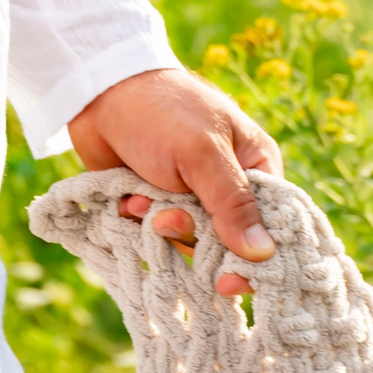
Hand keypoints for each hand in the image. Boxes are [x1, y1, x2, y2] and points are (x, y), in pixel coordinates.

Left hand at [68, 67, 282, 299]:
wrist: (100, 91)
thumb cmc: (162, 110)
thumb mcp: (202, 153)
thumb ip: (232, 204)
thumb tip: (264, 254)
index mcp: (256, 167)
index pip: (272, 225)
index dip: (256, 257)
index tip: (231, 280)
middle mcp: (229, 187)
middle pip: (227, 241)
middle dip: (193, 236)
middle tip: (166, 222)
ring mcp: (193, 197)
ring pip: (189, 240)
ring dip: (162, 228)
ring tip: (140, 202)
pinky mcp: (160, 204)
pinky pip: (158, 234)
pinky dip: (141, 223)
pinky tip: (127, 201)